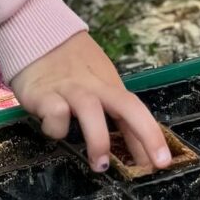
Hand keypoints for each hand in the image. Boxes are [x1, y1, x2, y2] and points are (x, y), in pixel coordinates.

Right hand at [11, 32, 170, 173]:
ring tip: (100, 164)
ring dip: (99, 139)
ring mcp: (69, 89)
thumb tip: (138, 150)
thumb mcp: (96, 82)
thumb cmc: (69, 64)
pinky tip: (52, 128)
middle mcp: (93, 87)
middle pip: (126, 105)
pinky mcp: (43, 94)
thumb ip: (113, 112)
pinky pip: (55, 114)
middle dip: (145, 133)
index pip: (135, 109)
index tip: (162, 162)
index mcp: (108, 85)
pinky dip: (56, 128)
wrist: (36, 34)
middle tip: (152, 165)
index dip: (151, 136)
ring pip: (90, 110)